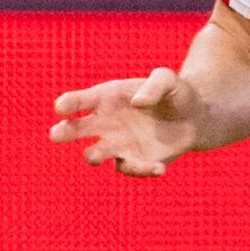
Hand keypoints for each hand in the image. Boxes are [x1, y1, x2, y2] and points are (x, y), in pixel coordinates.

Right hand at [50, 67, 203, 176]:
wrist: (194, 117)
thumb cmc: (174, 93)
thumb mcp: (168, 80)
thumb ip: (155, 85)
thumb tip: (138, 103)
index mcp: (106, 97)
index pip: (79, 100)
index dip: (67, 104)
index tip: (61, 107)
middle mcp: (105, 122)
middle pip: (74, 129)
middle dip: (62, 132)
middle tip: (56, 135)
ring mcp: (117, 144)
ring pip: (94, 154)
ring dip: (92, 156)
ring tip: (94, 156)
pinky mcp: (134, 161)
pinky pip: (129, 169)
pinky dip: (142, 170)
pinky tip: (160, 167)